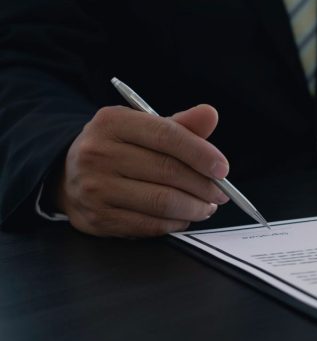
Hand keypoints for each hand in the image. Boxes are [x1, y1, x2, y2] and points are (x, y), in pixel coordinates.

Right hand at [56, 104, 230, 236]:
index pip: (167, 136)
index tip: (223, 169)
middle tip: (222, 192)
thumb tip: (210, 115)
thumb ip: (179, 125)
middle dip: (204, 185)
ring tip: (207, 206)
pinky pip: (148, 225)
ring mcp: (94, 188)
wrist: (69, 173)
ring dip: (194, 207)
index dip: (201, 154)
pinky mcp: (97, 218)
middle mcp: (98, 153)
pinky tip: (184, 216)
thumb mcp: (143, 126)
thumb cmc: (118, 147)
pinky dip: (174, 223)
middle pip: (168, 171)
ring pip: (161, 202)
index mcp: (112, 122)